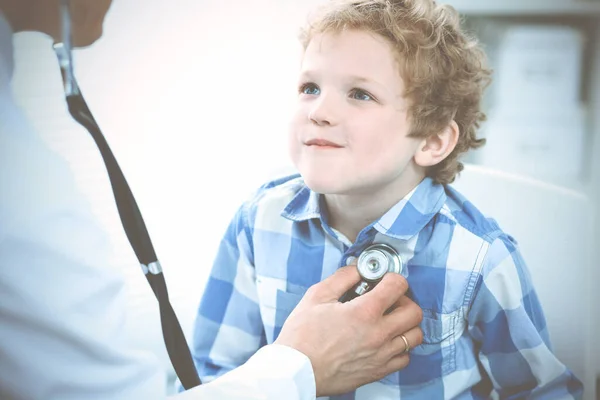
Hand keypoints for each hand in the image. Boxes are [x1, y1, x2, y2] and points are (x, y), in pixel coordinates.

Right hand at [274, 266, 422, 396]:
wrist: (296, 371)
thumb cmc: (302, 335)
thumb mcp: (317, 296)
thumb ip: (342, 278)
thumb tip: (358, 268)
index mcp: (364, 312)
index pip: (398, 286)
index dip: (393, 278)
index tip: (385, 280)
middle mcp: (378, 334)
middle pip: (414, 312)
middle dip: (404, 300)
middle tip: (389, 300)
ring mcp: (381, 355)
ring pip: (414, 336)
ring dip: (406, 324)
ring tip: (389, 320)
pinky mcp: (378, 371)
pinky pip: (405, 358)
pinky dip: (400, 347)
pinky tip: (384, 341)